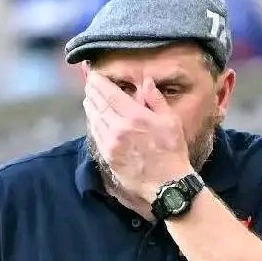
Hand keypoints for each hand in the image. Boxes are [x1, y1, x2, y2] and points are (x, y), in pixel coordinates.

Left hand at [83, 71, 193, 202]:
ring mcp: (111, 143)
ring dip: (90, 107)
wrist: (167, 184)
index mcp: (135, 116)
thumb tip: (146, 83)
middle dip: (92, 93)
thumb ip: (156, 100)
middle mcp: (118, 128)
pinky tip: (94, 119)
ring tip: (89, 99)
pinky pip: (96, 135)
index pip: (110, 94)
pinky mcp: (108, 156)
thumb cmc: (172, 151)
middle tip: (89, 85)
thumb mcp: (171, 121)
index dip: (99, 83)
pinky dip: (93, 124)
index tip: (94, 76)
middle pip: (99, 105)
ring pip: (95, 120)